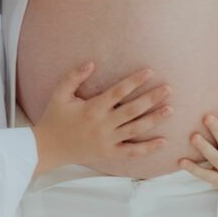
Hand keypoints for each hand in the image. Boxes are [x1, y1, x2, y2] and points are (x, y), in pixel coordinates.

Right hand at [35, 61, 171, 174]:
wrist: (47, 148)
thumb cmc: (54, 118)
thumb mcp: (59, 94)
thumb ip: (74, 76)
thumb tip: (91, 62)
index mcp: (92, 108)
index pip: (118, 92)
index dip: (134, 81)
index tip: (150, 71)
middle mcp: (103, 125)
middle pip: (132, 110)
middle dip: (152, 99)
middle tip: (168, 89)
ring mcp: (107, 141)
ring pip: (136, 130)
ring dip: (154, 119)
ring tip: (170, 109)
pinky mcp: (109, 154)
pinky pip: (131, 152)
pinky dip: (148, 148)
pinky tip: (163, 142)